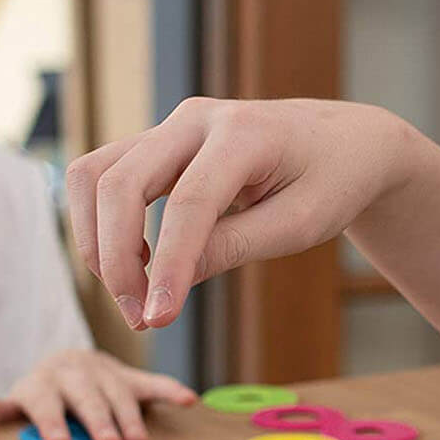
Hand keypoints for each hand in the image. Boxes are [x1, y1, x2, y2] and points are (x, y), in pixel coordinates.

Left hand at [0, 348, 197, 439]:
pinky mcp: (128, 375)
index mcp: (43, 381)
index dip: (50, 421)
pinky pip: (150, 382)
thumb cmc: (42, 392)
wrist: (66, 363)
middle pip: (87, 397)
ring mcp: (105, 372)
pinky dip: (169, 389)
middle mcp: (75, 372)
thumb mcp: (16, 401)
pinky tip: (187, 399)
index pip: (45, 401)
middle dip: (99, 420)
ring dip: (130, 415)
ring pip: (118, 392)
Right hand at [65, 97, 413, 329]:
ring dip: (96, 240)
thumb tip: (166, 287)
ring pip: (95, 174)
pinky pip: (105, 176)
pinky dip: (102, 224)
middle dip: (114, 258)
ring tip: (134, 294)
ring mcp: (173, 126)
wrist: (344, 141)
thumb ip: (233, 247)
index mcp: (245, 133)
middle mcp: (197, 119)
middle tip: (140, 319)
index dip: (167, 266)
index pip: (188, 203)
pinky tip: (137, 265)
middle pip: (120, 182)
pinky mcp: (159, 142)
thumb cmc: (331, 180)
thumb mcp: (299, 224)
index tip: (156, 320)